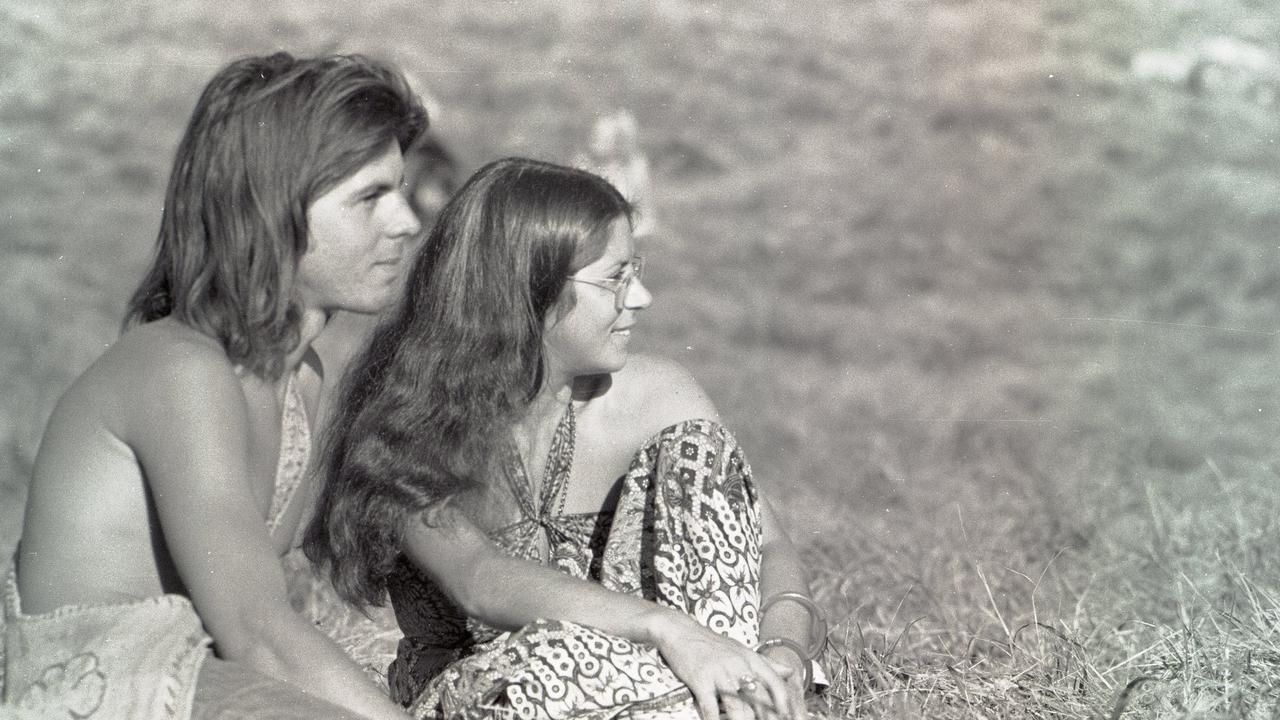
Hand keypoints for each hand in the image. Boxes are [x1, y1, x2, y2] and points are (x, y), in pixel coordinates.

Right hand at [650, 611, 800, 719]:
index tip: (788, 717)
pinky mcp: (700, 680)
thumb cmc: (712, 643)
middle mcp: (738, 666)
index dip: (784, 704)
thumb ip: (766, 663)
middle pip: (759, 698)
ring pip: (737, 706)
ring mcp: (719, 673)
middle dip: (766, 717)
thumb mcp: (742, 649)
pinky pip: (710, 707)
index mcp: (751, 659)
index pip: (775, 683)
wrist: (680, 631)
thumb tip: (790, 672)